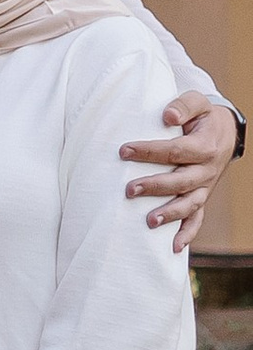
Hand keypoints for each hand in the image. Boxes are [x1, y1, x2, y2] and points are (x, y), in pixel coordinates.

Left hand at [122, 91, 235, 252]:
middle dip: (154, 187)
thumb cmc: (203, 117)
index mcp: (204, 147)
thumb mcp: (198, 102)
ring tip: (149, 222)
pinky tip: (173, 248)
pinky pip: (197, 219)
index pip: (175, 151)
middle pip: (180, 181)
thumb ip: (183, 105)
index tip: (124, 151)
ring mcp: (205, 187)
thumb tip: (167, 116)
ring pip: (189, 204)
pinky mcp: (202, 197)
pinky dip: (187, 234)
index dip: (149, 152)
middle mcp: (206, 170)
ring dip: (170, 214)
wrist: (225, 133)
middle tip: (128, 190)